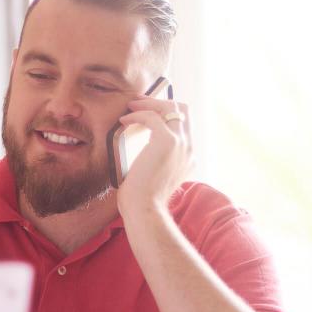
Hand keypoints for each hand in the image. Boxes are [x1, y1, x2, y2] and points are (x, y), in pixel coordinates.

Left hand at [115, 96, 192, 216]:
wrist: (144, 209)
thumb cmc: (142, 198)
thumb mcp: (152, 176)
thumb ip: (154, 161)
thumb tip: (141, 152)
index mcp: (187, 157)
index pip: (183, 123)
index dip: (165, 112)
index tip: (145, 110)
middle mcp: (188, 148)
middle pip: (182, 110)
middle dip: (159, 101)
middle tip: (138, 102)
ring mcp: (181, 144)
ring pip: (171, 107)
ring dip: (148, 103)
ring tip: (130, 106)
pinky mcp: (167, 141)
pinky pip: (152, 116)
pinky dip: (136, 115)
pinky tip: (123, 121)